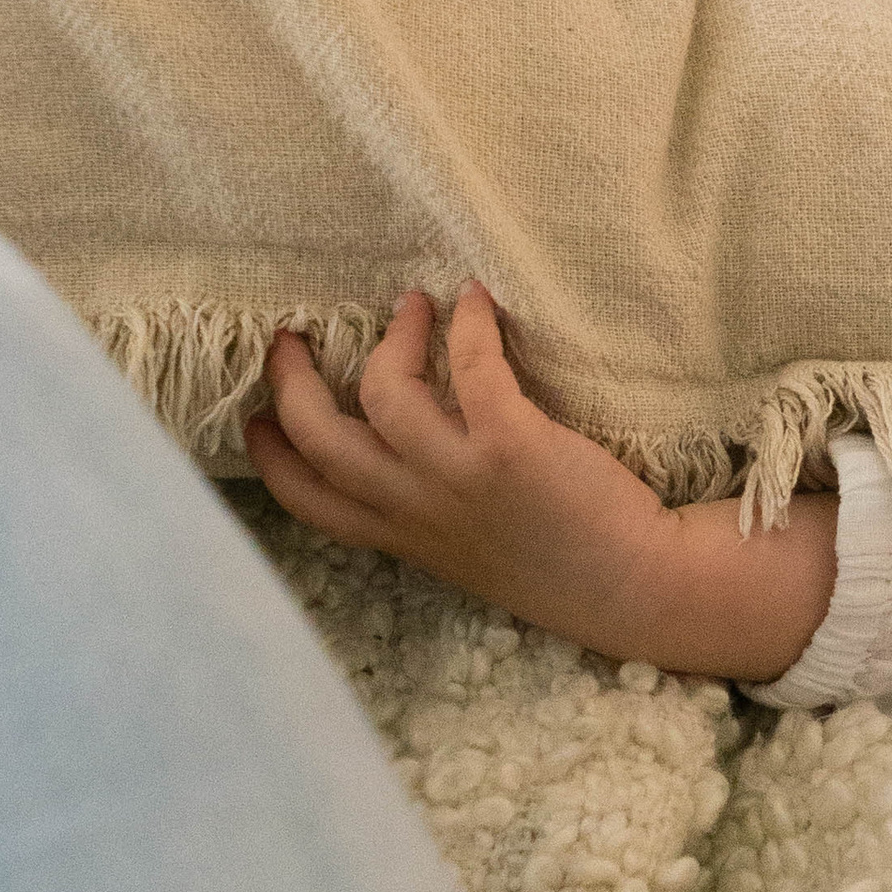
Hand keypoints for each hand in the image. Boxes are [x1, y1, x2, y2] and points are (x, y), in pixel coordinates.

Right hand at [245, 282, 836, 679]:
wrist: (634, 588)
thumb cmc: (558, 560)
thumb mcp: (468, 550)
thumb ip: (427, 508)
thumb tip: (403, 446)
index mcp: (402, 537)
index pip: (306, 502)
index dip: (271, 454)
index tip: (257, 416)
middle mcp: (416, 509)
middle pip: (318, 438)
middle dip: (292, 380)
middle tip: (295, 337)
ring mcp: (458, 477)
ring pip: (383, 392)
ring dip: (393, 338)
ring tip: (412, 307)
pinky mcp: (509, 446)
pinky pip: (470, 366)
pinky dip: (468, 325)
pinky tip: (476, 303)